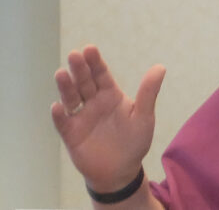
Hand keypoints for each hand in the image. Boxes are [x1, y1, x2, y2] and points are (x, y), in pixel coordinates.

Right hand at [51, 45, 165, 191]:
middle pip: (84, 82)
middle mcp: (93, 103)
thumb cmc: (134, 141)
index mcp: (111, 95)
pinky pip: (63, 123)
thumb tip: (160, 67)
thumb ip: (149, 92)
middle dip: (79, 69)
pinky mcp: (71, 134)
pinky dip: (59, 115)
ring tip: (61, 74)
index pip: (101, 75)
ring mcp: (81, 117)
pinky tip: (57, 106)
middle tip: (74, 55)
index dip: (95, 62)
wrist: (121, 171)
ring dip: (65, 87)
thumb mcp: (144, 116)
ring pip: (71, 98)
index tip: (89, 48)